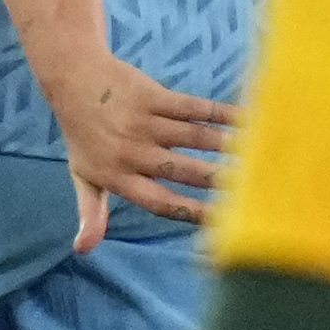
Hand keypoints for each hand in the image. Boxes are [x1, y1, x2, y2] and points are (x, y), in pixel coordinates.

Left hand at [47, 50, 237, 245]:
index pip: (159, 201)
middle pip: (182, 170)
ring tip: (257, 154)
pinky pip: (193, 107)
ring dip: (227, 145)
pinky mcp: (152, 96)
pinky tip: (247, 118)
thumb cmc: (83, 135)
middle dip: (217, 180)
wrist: (72, 79)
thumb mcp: (82, 176)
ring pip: (193, 137)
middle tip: (251, 188)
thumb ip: (91, 212)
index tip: (221, 221)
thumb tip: (82, 250)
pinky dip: (222, 113)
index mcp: (117, 176)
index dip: (190, 212)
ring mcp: (143, 122)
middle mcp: (131, 152)